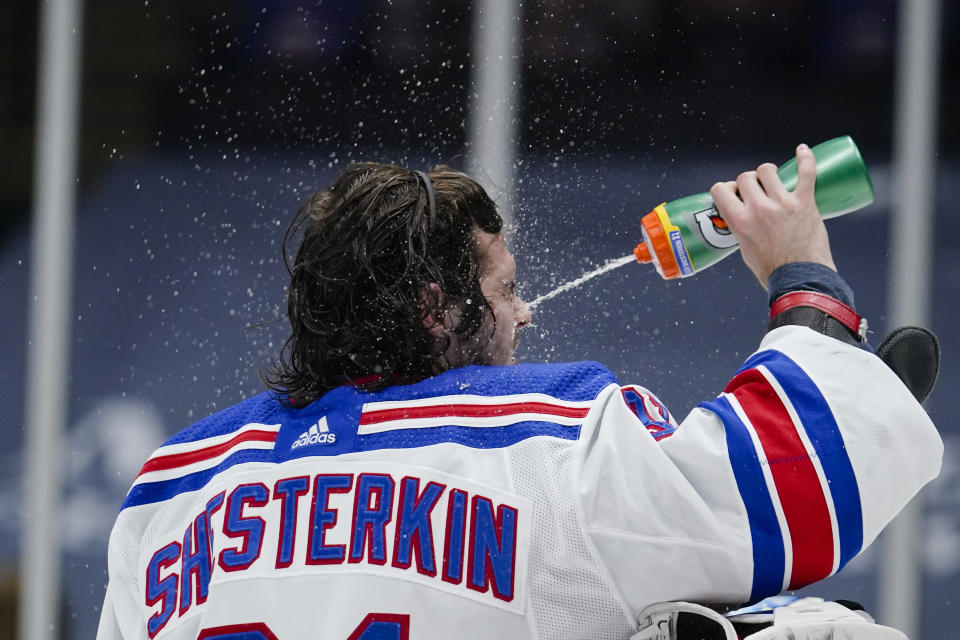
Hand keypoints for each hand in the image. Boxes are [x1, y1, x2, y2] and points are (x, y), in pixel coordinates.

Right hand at [709, 144, 835, 288]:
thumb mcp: (744, 248)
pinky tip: (802, 150)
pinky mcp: (805, 202)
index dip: (726, 189)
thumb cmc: (771, 270)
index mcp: (739, 220)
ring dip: (768, 173)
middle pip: (746, 177)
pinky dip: (805, 158)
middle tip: (755, 192)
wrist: (800, 279)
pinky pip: (806, 172)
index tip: (733, 194)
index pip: (721, 189)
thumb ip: (742, 228)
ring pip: (768, 170)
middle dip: (748, 182)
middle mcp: (759, 208)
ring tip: (774, 181)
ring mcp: (783, 203)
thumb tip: (744, 216)